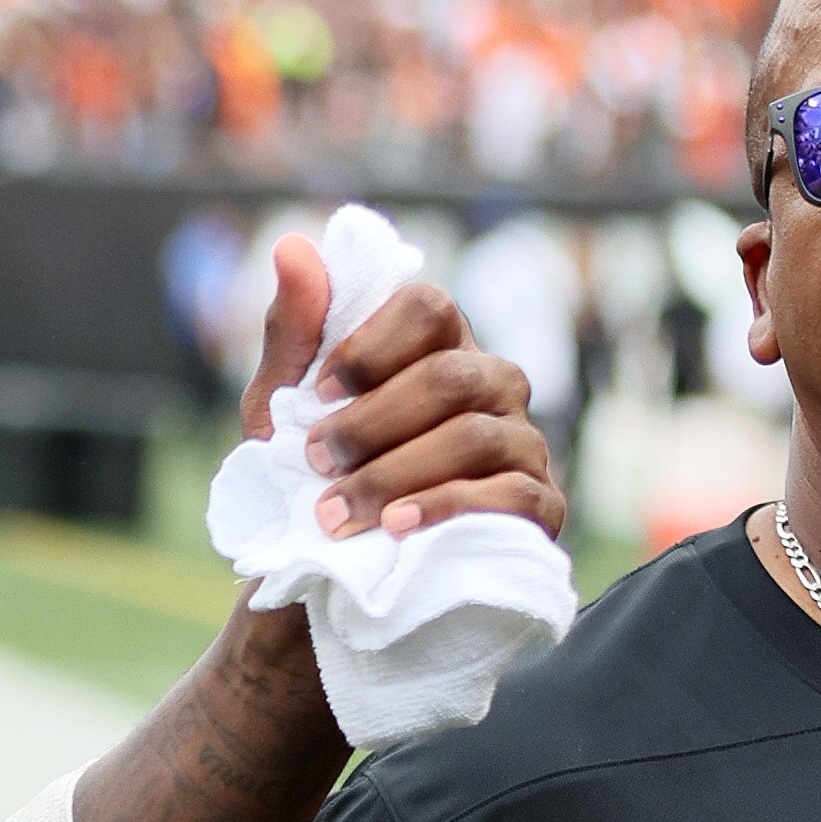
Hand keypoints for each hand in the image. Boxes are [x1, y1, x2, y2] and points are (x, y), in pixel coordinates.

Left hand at [238, 234, 565, 542]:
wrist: (323, 576)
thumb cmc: (310, 478)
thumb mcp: (282, 409)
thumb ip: (295, 333)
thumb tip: (292, 245)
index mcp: (436, 349)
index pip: (430, 307)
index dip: (371, 345)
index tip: (315, 394)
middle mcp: (492, 386)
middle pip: (451, 377)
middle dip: (371, 424)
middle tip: (312, 462)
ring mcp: (523, 446)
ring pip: (477, 436)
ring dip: (394, 473)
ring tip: (334, 512)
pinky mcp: (538, 509)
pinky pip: (511, 496)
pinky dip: (446, 507)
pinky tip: (396, 527)